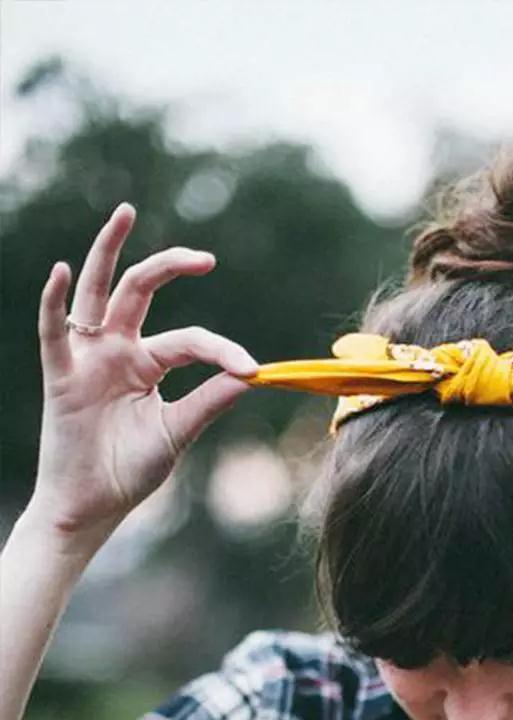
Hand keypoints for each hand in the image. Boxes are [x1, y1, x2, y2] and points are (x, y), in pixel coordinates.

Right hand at [28, 202, 257, 547]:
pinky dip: (52, 300)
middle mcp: (117, 350)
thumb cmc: (130, 471)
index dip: (221, 350)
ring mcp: (88, 357)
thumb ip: (208, 401)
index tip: (252, 369)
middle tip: (206, 257)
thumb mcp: (178, 432)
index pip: (189, 340)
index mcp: (148, 364)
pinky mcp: (61, 375)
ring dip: (108, 250)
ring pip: (97, 292)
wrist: (93, 506)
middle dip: (171, 266)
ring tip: (125, 213)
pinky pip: (53, 330)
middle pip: (142, 291)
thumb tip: (248, 375)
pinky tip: (60, 270)